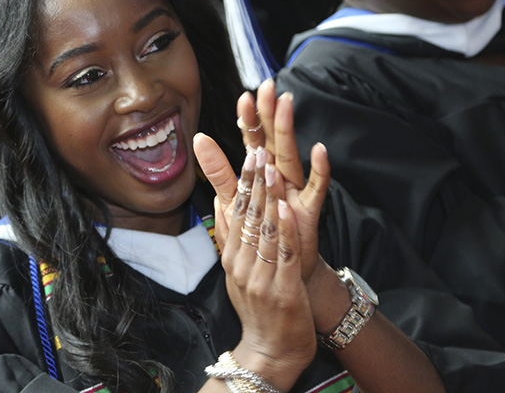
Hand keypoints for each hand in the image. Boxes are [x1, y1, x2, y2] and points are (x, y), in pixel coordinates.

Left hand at [194, 79, 328, 262]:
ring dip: (287, 132)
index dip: (249, 119)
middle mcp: (280, 174)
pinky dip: (319, 170)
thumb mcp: (233, 199)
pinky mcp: (308, 210)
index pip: (253, 138)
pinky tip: (319, 150)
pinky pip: (316, 188)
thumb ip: (218, 169)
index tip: (244, 96)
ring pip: (291, 155)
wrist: (278, 268)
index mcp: (261, 170)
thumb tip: (199, 138)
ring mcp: (295, 190)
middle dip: (270, 113)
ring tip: (286, 106)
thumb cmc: (258, 231)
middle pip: (273, 139)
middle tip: (268, 87)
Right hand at [220, 150, 314, 391]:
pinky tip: (284, 208)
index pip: (235, 213)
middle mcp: (241, 265)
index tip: (247, 155)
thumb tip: (220, 205)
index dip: (242, 183)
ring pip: (263, 230)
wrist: (269, 352)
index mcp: (231, 258)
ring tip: (270, 169)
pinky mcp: (282, 290)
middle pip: (247, 216)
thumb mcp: (236, 272)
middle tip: (257, 150)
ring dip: (267, 197)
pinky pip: (282, 254)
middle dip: (253, 182)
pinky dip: (283, 230)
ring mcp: (260, 278)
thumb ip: (229, 239)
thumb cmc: (258, 311)